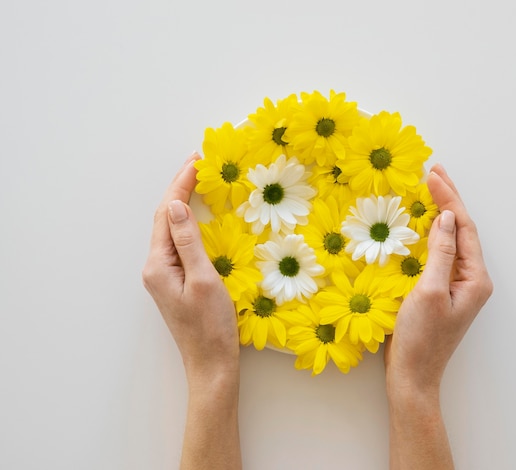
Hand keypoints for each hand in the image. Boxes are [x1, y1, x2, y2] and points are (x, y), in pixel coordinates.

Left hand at [142, 153, 238, 378]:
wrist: (211, 364)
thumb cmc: (211, 326)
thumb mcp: (204, 280)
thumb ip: (188, 242)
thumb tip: (175, 206)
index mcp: (158, 264)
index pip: (166, 214)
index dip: (180, 184)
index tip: (197, 161)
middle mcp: (155, 267)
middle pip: (165, 218)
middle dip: (180, 188)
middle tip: (199, 162)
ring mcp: (165, 275)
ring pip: (171, 229)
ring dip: (183, 202)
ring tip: (198, 179)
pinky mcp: (176, 281)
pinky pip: (179, 242)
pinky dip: (189, 222)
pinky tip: (199, 214)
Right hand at [384, 164, 492, 468]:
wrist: (413, 375)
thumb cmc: (421, 338)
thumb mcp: (429, 291)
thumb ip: (440, 252)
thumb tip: (446, 218)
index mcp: (475, 278)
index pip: (464, 228)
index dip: (449, 199)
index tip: (431, 174)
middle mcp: (471, 278)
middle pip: (462, 230)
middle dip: (448, 200)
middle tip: (433, 171)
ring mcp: (456, 284)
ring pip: (451, 239)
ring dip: (439, 213)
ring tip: (429, 188)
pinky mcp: (441, 289)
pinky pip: (439, 252)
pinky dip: (430, 232)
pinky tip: (420, 222)